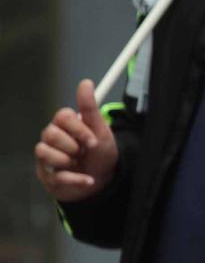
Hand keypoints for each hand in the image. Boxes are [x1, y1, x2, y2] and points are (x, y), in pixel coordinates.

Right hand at [34, 80, 118, 200]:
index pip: (61, 117)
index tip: (93, 140)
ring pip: (43, 151)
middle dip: (72, 146)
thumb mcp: (101, 131)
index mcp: (65, 125)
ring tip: (79, 164)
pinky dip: (75, 179)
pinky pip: (53, 175)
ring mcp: (46, 156)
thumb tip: (85, 82)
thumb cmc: (100, 153)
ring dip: (68, 161)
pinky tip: (88, 180)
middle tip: (83, 152)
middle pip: (49, 133)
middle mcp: (52, 138)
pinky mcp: (46, 174)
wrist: (102, 179)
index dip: (78, 129)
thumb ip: (91, 108)